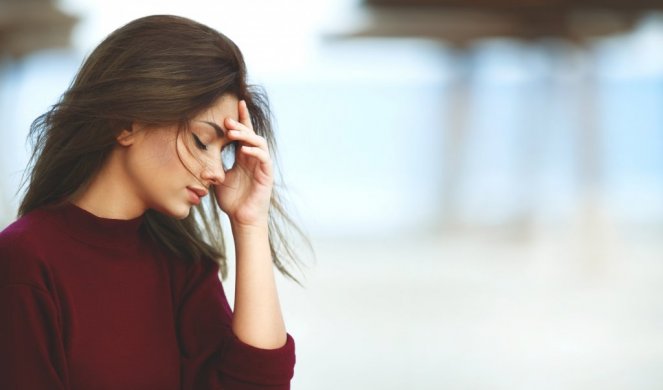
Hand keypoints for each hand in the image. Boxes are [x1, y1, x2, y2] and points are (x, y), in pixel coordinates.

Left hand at [214, 100, 272, 228]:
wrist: (242, 219)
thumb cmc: (232, 201)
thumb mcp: (219, 178)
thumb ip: (214, 164)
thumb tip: (199, 154)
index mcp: (244, 157)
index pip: (244, 134)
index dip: (241, 119)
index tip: (236, 103)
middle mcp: (254, 158)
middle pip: (251, 134)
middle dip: (240, 124)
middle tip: (227, 120)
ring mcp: (261, 165)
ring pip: (259, 142)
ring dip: (246, 135)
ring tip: (233, 132)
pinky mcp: (267, 174)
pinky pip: (263, 158)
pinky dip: (254, 151)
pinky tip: (243, 149)